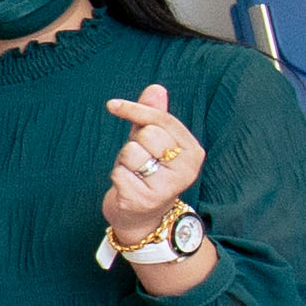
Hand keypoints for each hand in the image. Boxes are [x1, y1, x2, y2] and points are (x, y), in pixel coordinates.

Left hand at [100, 81, 202, 248]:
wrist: (143, 217)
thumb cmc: (148, 172)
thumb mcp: (152, 142)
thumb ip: (153, 116)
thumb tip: (156, 88)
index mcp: (193, 151)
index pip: (163, 120)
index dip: (135, 109)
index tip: (112, 105)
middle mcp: (186, 169)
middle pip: (147, 135)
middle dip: (133, 143)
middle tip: (139, 160)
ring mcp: (167, 186)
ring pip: (131, 153)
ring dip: (124, 162)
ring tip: (134, 174)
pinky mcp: (145, 199)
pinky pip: (118, 172)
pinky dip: (117, 177)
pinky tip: (128, 187)